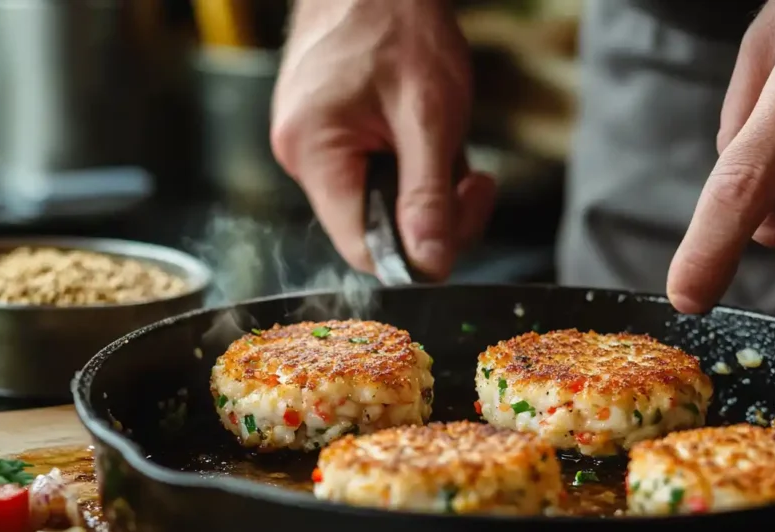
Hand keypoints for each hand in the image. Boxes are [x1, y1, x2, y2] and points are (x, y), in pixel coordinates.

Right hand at [271, 0, 496, 279]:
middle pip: (373, 230)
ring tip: (447, 141)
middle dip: (432, 213)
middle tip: (472, 180)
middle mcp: (302, 158)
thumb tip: (430, 265)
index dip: (416, 252)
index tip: (460, 218)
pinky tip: (427, 135)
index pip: (363, 249)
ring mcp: (311, 146)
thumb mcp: (429, 115)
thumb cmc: (397, 24)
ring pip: (378, 203)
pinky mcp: (326, 134)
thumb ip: (428, 196)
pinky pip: (373, 175)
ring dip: (425, 186)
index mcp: (316, 156)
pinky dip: (410, 166)